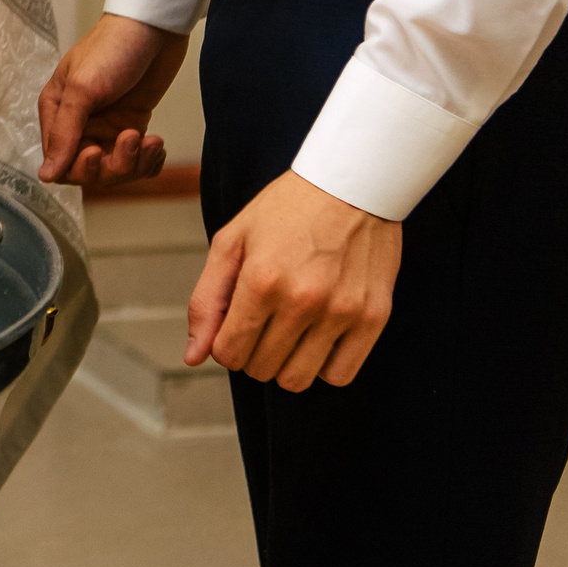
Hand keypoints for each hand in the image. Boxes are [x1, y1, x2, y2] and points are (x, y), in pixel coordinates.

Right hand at [38, 12, 189, 188]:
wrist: (155, 27)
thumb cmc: (112, 49)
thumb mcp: (82, 89)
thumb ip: (64, 133)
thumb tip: (45, 176)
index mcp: (56, 112)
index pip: (59, 162)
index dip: (79, 166)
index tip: (97, 150)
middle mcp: (79, 124)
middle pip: (89, 171)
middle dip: (112, 165)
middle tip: (130, 139)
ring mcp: (107, 126)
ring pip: (115, 169)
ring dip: (135, 162)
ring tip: (152, 140)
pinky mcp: (132, 125)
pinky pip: (137, 161)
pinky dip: (149, 161)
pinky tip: (157, 145)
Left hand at [186, 171, 400, 388]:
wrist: (352, 185)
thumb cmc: (286, 211)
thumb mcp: (232, 242)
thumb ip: (207, 300)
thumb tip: (194, 356)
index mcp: (261, 280)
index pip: (228, 353)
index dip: (225, 345)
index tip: (236, 325)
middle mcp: (302, 300)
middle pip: (261, 369)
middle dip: (252, 353)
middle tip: (263, 323)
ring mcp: (341, 311)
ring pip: (298, 380)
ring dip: (286, 364)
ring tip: (290, 331)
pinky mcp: (373, 317)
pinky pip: (340, 375)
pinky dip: (324, 366)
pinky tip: (319, 338)